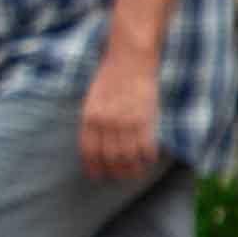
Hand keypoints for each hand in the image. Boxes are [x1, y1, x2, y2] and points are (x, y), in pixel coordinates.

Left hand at [78, 55, 162, 182]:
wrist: (130, 59)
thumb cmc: (110, 77)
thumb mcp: (92, 98)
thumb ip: (93, 120)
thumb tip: (95, 144)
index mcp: (89, 117)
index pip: (88, 151)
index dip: (92, 167)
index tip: (96, 177)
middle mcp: (105, 122)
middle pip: (108, 158)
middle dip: (114, 172)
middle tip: (118, 177)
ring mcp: (125, 122)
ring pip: (128, 157)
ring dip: (132, 169)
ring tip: (135, 172)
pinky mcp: (144, 119)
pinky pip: (146, 147)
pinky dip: (147, 157)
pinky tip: (148, 160)